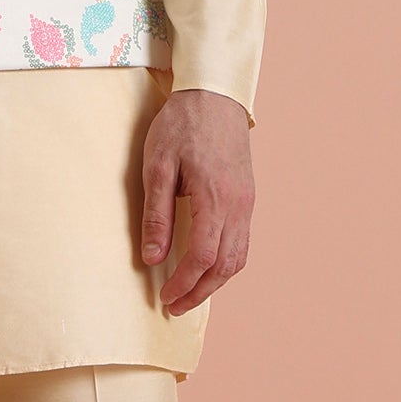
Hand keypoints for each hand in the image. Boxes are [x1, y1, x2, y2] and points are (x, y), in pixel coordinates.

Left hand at [139, 89, 254, 316]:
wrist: (215, 95)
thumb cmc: (181, 125)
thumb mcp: (157, 166)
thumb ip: (156, 215)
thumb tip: (153, 258)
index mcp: (215, 198)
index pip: (203, 257)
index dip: (184, 283)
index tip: (166, 297)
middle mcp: (238, 205)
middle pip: (225, 266)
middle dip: (200, 292)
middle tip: (175, 306)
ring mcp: (247, 202)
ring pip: (239, 257)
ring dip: (216, 282)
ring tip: (190, 293)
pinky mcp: (248, 196)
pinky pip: (243, 241)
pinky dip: (226, 262)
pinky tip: (208, 266)